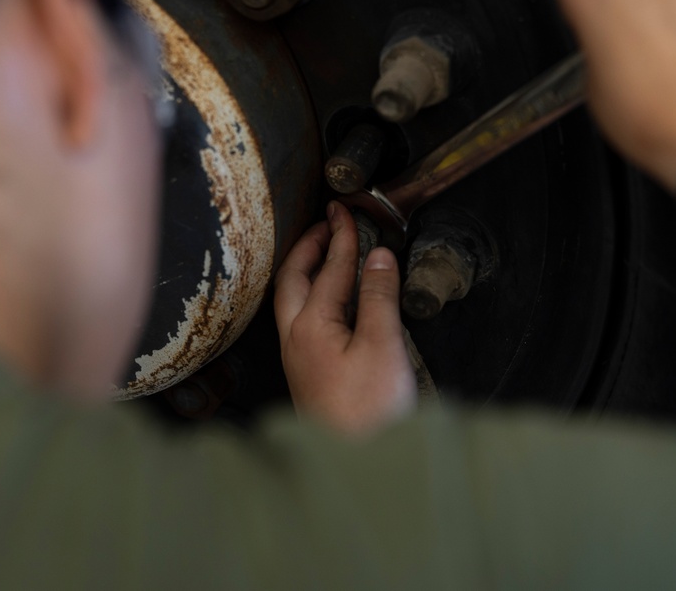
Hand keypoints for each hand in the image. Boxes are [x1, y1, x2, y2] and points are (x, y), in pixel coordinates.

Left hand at [274, 201, 416, 433]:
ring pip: (292, 300)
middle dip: (308, 247)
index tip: (346, 211)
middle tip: (326, 224)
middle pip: (293, 279)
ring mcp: (298, 357)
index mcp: (311, 326)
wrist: (357, 463)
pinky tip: (330, 302)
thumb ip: (379, 296)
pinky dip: (313, 295)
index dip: (341, 236)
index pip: (329, 268)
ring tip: (325, 254)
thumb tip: (377, 257)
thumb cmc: (368, 413)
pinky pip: (302, 319)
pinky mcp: (307, 372)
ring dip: (307, 270)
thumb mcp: (382, 346)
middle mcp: (295, 339)